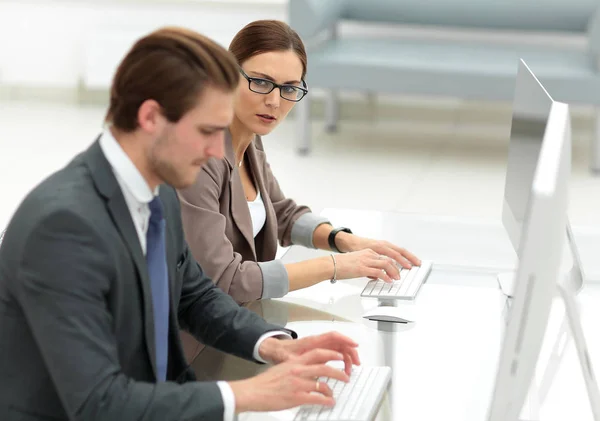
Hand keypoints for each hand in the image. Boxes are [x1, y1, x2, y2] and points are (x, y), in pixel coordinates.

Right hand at [229, 349, 349, 412]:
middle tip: (345, 376)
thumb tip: (305, 369)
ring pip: (323, 384)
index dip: (331, 354)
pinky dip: (326, 401)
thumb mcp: (281, 369)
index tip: (339, 356)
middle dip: (338, 372)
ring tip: (335, 393)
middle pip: (324, 367)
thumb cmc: (265, 383)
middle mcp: (298, 370)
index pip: (317, 353)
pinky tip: (329, 402)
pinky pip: (317, 398)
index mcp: (294, 362)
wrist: (253, 392)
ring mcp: (298, 384)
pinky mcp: (297, 397)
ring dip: (332, 389)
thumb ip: (294, 367)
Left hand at [258, 331, 359, 374]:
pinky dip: (342, 359)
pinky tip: (344, 368)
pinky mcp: (320, 353)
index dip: (344, 339)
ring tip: (350, 370)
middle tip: (356, 363)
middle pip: (340, 343)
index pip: (332, 336)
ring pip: (339, 349)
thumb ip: (297, 361)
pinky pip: (335, 353)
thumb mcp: (288, 359)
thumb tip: (303, 364)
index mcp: (312, 342)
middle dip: (350, 351)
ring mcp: (320, 347)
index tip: (354, 345)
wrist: (276, 350)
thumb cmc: (283, 352)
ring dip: (347, 357)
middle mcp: (318, 343)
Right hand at [334, 248, 401, 282]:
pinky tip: (388, 281)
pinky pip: (379, 272)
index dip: (393, 263)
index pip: (385, 256)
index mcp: (367, 252)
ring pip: (386, 264)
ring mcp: (366, 261)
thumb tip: (375, 275)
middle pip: (388, 259)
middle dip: (397, 267)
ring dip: (394, 272)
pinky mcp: (363, 269)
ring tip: (396, 278)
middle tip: (400, 274)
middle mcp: (368, 255)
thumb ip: (368, 267)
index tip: (397, 269)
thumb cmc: (341, 265)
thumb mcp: (358, 263)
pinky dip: (386, 277)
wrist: (331, 265)